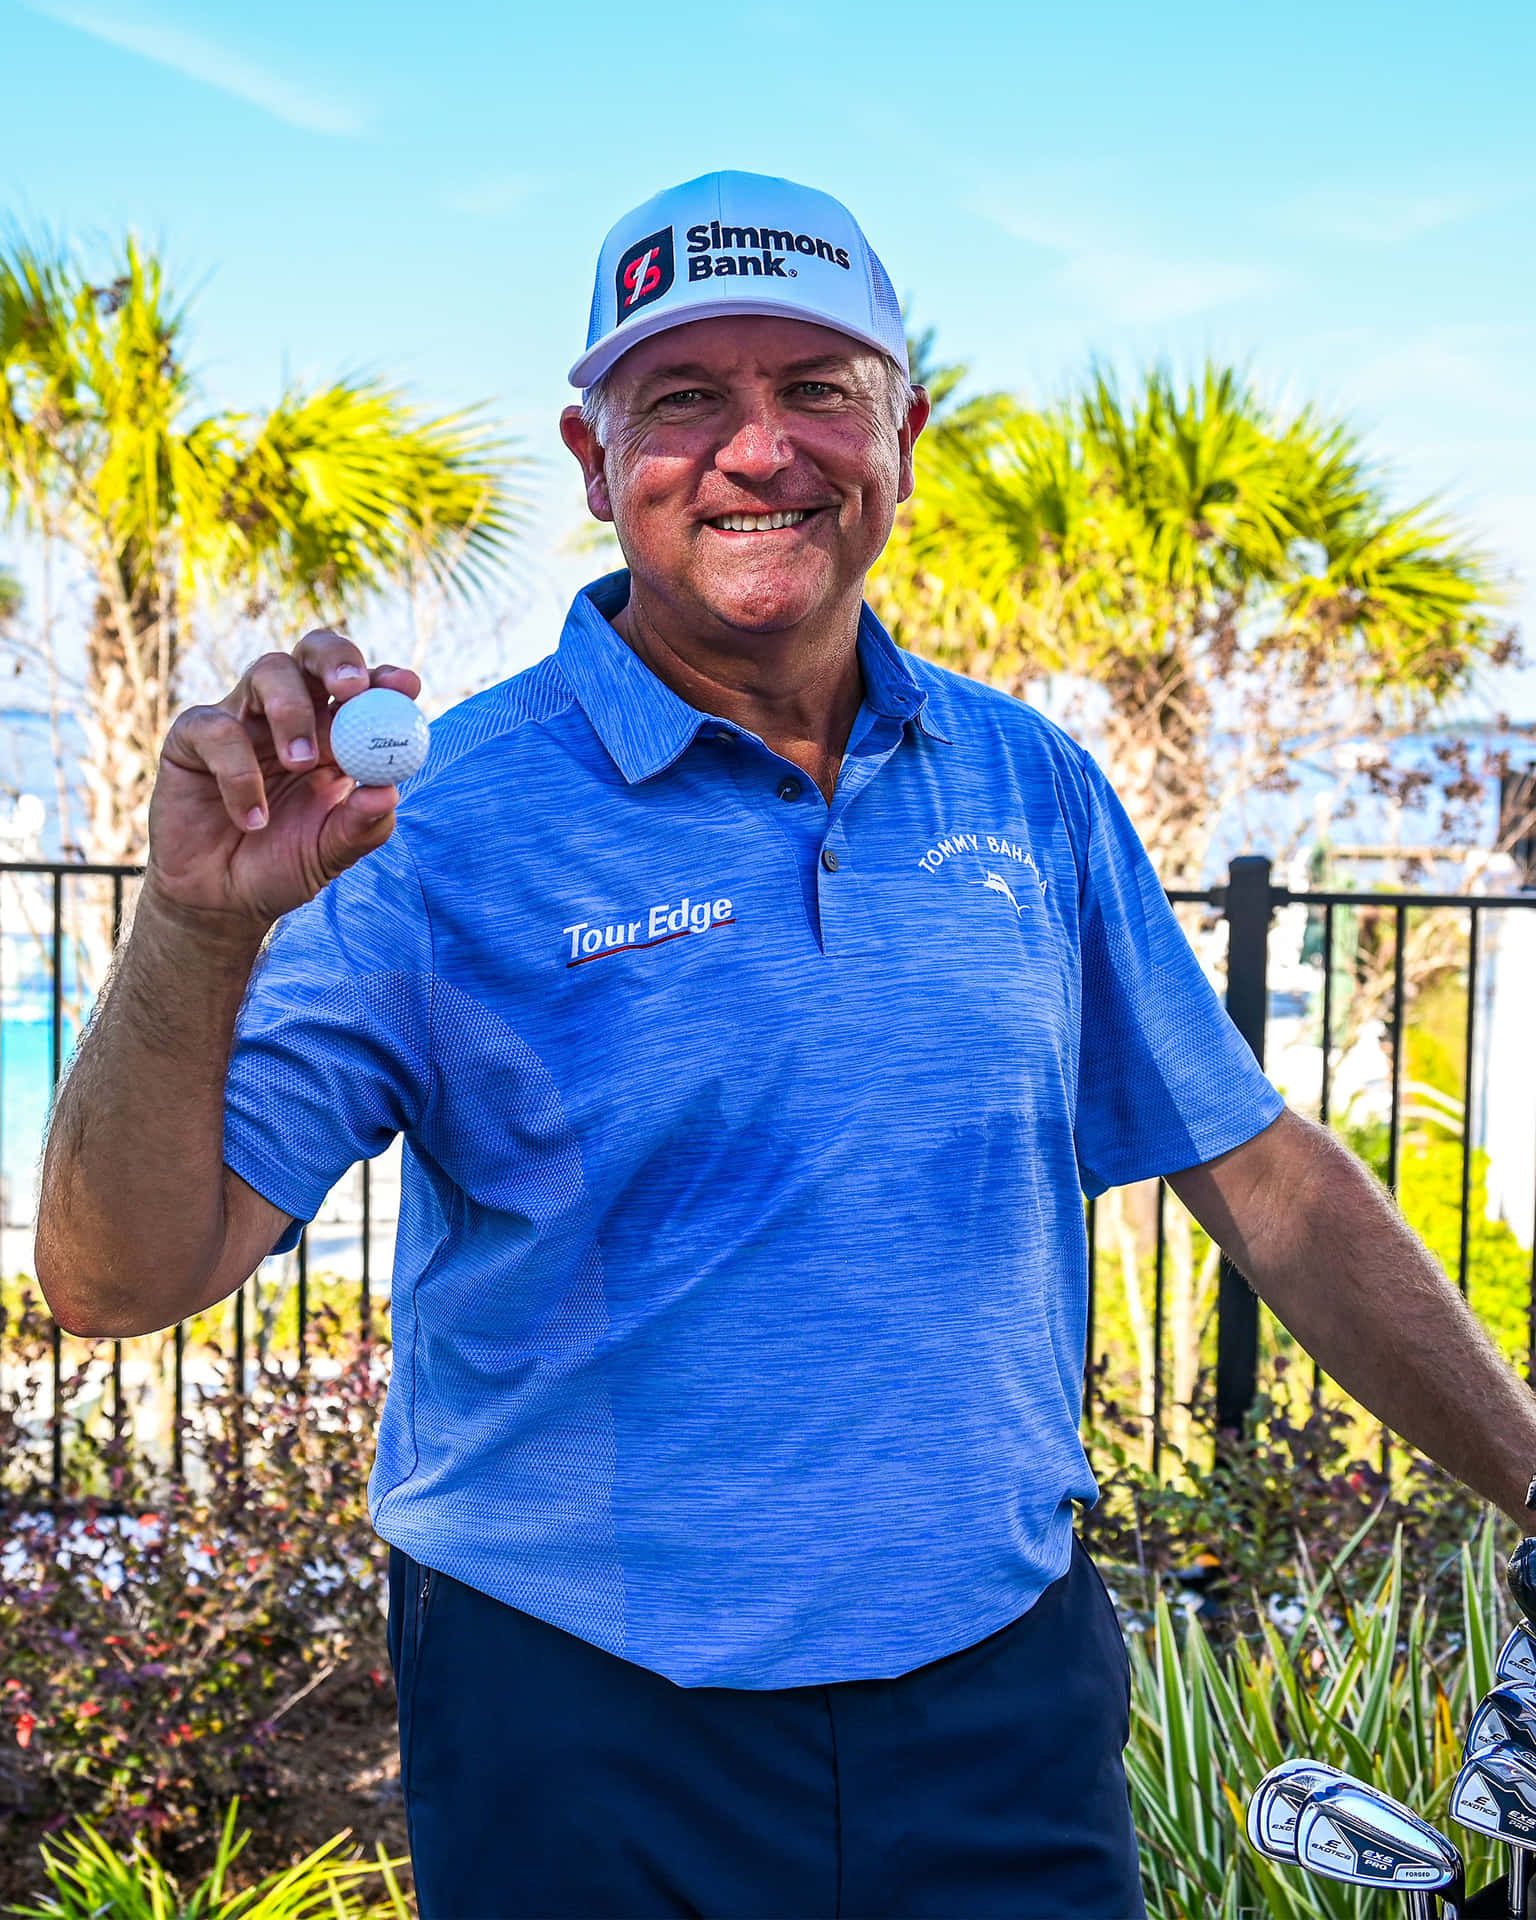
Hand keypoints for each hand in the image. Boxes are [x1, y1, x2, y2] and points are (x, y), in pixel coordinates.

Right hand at [145, 631, 422, 933]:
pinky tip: (253, 819)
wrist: (221, 902)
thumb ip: (363, 825)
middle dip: (337, 660)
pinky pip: (218, 728)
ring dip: (293, 713)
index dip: (384, 678)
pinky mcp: (192, 738)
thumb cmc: (283, 868)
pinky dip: (240, 772)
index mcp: (334, 735)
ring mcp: (241, 721)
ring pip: (268, 672)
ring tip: (300, 765)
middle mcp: (290, 716)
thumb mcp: (332, 853)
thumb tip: (388, 790)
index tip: (407, 686)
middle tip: (353, 689)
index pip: (362, 688)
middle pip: (314, 652)